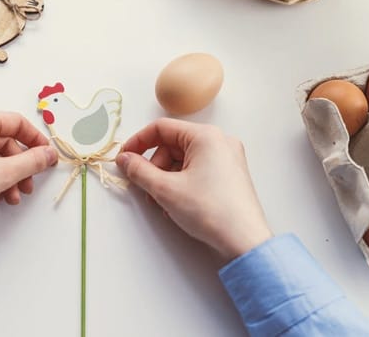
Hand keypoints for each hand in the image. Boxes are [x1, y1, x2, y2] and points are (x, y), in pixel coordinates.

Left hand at [0, 109, 57, 236]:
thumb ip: (31, 162)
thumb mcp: (2, 174)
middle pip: (1, 140)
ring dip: (3, 175)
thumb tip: (48, 154)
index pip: (16, 122)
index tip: (46, 158)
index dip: (36, 141)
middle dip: (18, 166)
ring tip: (10, 198)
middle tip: (28, 186)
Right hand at [116, 118, 271, 260]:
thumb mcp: (165, 189)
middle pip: (172, 145)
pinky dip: (182, 183)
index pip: (161, 128)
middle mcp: (219, 141)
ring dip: (166, 178)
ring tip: (163, 202)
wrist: (244, 241)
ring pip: (183, 159)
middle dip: (154, 167)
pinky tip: (178, 204)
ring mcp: (227, 158)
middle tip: (147, 188)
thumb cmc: (209, 210)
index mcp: (206, 136)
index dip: (138, 142)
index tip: (124, 159)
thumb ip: (139, 170)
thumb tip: (124, 159)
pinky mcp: (230, 175)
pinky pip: (197, 170)